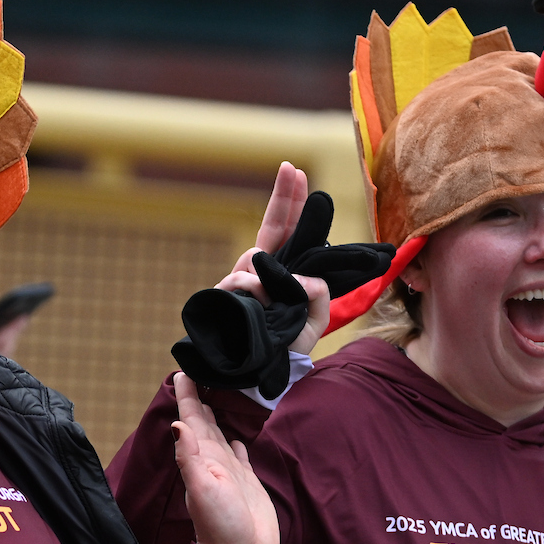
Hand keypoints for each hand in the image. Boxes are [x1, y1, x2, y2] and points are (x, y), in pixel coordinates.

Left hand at [170, 372, 276, 543]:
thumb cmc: (221, 526)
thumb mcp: (203, 489)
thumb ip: (190, 457)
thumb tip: (178, 423)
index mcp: (202, 459)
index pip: (190, 420)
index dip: (186, 396)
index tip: (181, 371)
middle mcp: (213, 462)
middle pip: (203, 423)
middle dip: (197, 399)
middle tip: (194, 374)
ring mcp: (229, 473)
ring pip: (220, 436)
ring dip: (214, 417)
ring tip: (211, 397)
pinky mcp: (246, 483)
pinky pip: (239, 456)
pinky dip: (236, 442)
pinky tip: (236, 435)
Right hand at [218, 162, 333, 352]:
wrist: (258, 375)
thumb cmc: (283, 348)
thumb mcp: (312, 324)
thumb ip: (319, 298)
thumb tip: (307, 278)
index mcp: (281, 273)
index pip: (288, 233)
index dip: (293, 205)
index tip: (297, 173)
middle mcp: (260, 272)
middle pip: (271, 227)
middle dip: (282, 197)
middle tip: (290, 168)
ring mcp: (241, 281)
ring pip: (255, 256)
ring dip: (269, 270)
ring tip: (273, 298)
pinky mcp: (225, 294)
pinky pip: (242, 280)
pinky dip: (255, 288)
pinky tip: (261, 301)